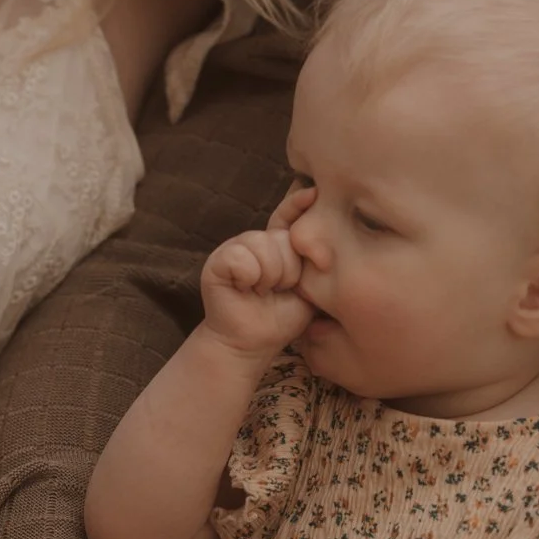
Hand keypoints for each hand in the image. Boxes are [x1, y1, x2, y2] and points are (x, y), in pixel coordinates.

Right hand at [201, 192, 315, 360]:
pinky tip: (245, 290)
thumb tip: (321, 245)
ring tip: (262, 292)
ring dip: (270, 277)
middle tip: (277, 290)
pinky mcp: (217, 261)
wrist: (251, 344)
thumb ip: (311, 263)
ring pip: (264, 246)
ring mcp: (234, 249)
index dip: (298, 204)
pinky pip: (242, 258)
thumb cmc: (280, 319)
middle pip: (282, 237)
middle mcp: (254, 243)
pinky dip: (249, 277)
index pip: (287, 217)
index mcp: (276, 247)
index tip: (314, 194)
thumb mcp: (306, 289)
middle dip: (289, 269)